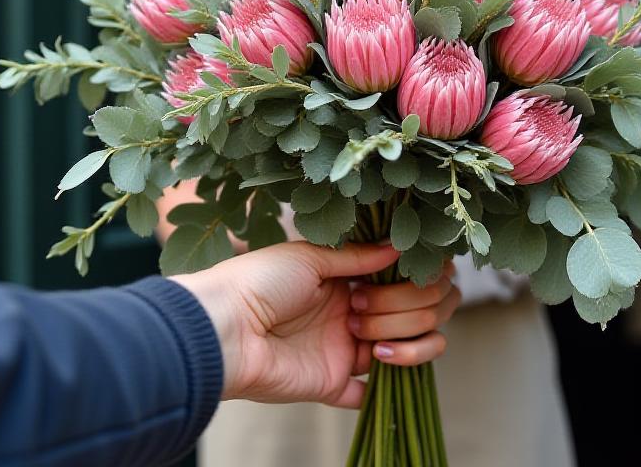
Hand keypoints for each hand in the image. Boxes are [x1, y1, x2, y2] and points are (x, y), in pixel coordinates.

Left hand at [170, 242, 459, 407]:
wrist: (223, 326)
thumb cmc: (259, 281)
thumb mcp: (310, 256)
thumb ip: (358, 256)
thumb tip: (399, 246)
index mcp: (347, 281)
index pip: (406, 281)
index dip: (414, 279)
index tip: (404, 271)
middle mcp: (352, 314)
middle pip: (416, 314)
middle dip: (405, 307)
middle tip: (363, 304)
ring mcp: (345, 350)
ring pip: (409, 349)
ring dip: (404, 339)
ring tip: (365, 336)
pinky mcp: (333, 383)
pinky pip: (373, 393)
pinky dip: (387, 381)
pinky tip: (375, 361)